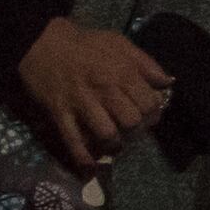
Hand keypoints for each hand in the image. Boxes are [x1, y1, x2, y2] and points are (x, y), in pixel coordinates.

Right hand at [16, 17, 173, 166]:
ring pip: (107, 134)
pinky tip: (90, 168)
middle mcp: (105, 91)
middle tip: (132, 130)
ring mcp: (81, 104)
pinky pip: (73, 141)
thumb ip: (146, 63)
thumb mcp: (120, 43)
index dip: (154, 114)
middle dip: (136, 130)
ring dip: (114, 145)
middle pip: (131, 122)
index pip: (149, 103)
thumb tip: (167, 82)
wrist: (41, 42)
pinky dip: (83, 158)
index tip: (150, 116)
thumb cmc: (85, 43)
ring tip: (115, 144)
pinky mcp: (60, 114)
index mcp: (123, 73)